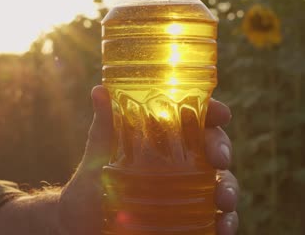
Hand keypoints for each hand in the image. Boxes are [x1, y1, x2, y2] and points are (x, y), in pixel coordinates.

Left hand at [58, 85, 238, 234]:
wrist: (82, 226)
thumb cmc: (89, 188)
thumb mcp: (97, 159)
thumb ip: (103, 129)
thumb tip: (99, 90)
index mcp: (160, 141)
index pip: (192, 118)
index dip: (211, 111)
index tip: (221, 114)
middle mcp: (178, 163)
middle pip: (212, 147)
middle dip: (222, 148)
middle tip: (219, 159)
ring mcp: (186, 190)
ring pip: (219, 182)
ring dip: (229, 188)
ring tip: (223, 201)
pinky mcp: (188, 218)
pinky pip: (214, 218)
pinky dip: (225, 222)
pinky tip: (223, 226)